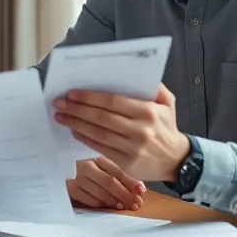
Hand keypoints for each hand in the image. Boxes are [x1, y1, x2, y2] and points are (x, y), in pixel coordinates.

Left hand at [54, 83, 190, 182]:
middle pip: (102, 117)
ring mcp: (132, 148)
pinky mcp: (127, 162)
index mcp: (148, 111)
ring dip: (76, 124)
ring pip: (98, 133)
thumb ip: (154, 87)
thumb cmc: (166, 126)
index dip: (90, 97)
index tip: (72, 93)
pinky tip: (74, 130)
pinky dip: (85, 138)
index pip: (113, 101)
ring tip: (61, 116)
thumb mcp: (167, 103)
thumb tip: (133, 74)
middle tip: (60, 103)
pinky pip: (101, 148)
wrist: (177, 160)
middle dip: (77, 109)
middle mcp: (140, 130)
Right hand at [68, 157, 145, 210]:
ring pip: (98, 191)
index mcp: (97, 158)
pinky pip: (87, 198)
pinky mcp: (68, 188)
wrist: (57, 170)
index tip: (141, 191)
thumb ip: (122, 178)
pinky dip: (100, 204)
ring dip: (113, 201)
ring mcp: (76, 177)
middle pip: (109, 181)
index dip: (130, 182)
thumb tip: (140, 188)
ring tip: (124, 206)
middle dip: (124, 194)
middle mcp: (86, 165)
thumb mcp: (104, 170)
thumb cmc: (87, 173)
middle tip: (135, 203)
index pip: (116, 171)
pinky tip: (108, 207)